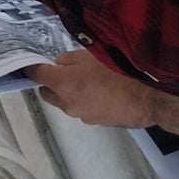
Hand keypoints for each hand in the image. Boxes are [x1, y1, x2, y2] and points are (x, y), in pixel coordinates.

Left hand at [25, 50, 162, 127]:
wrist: (146, 99)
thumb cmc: (117, 72)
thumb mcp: (90, 55)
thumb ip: (68, 59)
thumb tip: (59, 64)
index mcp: (62, 84)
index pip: (36, 75)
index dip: (32, 67)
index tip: (31, 61)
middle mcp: (66, 103)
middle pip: (47, 92)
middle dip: (50, 82)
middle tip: (63, 71)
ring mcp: (80, 115)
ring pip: (64, 102)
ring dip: (67, 93)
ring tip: (85, 80)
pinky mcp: (94, 122)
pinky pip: (80, 108)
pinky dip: (82, 100)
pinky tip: (99, 92)